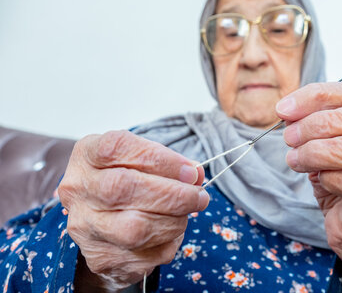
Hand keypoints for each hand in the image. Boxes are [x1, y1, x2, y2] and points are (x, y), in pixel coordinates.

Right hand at [58, 130, 208, 289]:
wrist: (103, 218)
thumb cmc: (126, 178)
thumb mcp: (141, 157)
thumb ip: (167, 162)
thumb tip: (195, 175)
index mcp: (87, 155)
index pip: (117, 148)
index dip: (161, 159)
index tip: (191, 171)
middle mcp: (78, 190)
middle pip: (123, 188)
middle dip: (173, 194)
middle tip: (199, 196)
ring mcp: (85, 226)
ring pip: (134, 229)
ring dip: (174, 221)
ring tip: (186, 213)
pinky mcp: (99, 257)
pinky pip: (143, 256)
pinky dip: (168, 243)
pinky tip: (171, 232)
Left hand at [276, 82, 341, 292]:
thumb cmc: (339, 182)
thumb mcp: (322, 146)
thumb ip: (312, 125)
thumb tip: (287, 111)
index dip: (318, 96)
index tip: (284, 109)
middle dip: (322, 123)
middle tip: (290, 137)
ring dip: (325, 151)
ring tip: (297, 160)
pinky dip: (335, 179)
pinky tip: (320, 180)